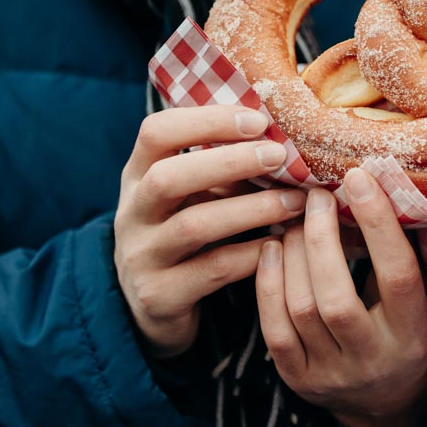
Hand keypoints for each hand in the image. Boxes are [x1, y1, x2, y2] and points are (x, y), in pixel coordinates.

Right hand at [115, 105, 307, 357]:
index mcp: (138, 174)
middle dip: (228, 162)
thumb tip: (284, 135)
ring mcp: (141, 257)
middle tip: (278, 155)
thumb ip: (223, 165)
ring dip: (252, 209)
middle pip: (167, 178)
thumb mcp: (192, 192)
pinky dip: (251, 253)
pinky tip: (280, 242)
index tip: (258, 120)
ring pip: (193, 226)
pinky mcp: (160, 296)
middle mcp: (132, 213)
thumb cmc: (184, 230)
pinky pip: (212, 270)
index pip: (156, 132)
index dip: (206, 120)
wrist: (153, 305)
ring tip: (295, 201)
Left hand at [256, 169, 426, 426]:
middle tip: (316, 196)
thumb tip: (375, 187)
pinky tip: (271, 249)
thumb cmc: (404, 336)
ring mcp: (331, 373)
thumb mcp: (419, 305)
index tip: (360, 177)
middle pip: (336, 298)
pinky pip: (274, 329)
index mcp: (413, 333)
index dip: (378, 224)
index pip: (397, 275)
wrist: (385, 405)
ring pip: (301, 309)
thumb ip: (399, 258)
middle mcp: (372, 358)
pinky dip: (268, 283)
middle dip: (320, 238)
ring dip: (292, 254)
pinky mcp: (298, 379)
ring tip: (293, 219)